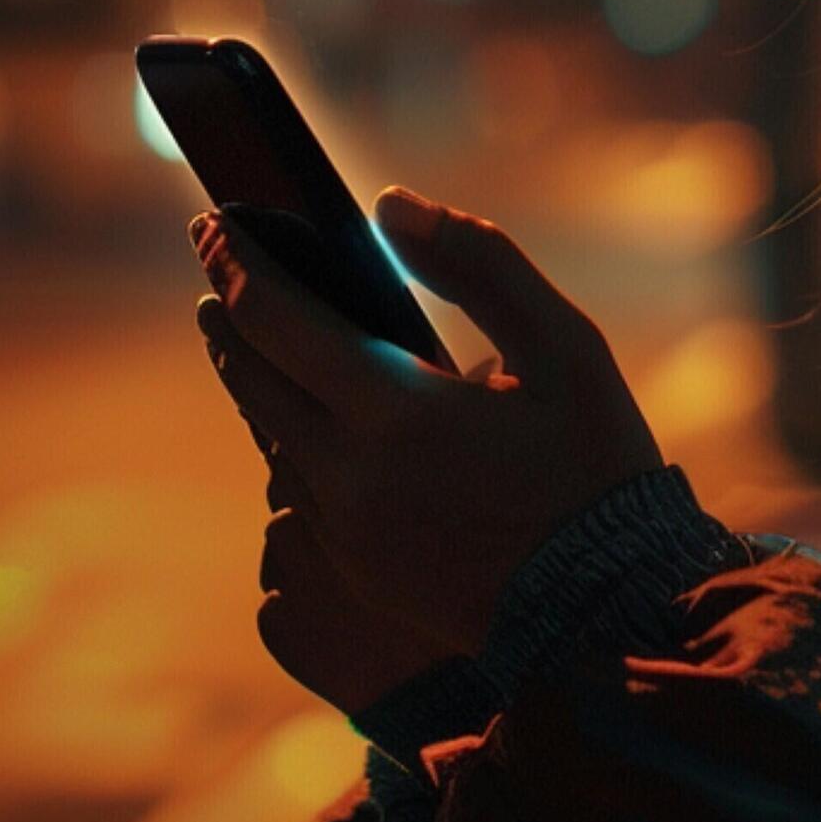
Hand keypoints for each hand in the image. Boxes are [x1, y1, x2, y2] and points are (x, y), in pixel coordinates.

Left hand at [190, 191, 666, 714]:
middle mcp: (348, 477)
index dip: (237, 263)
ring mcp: (345, 534)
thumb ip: (481, 264)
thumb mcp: (565, 348)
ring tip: (249, 333)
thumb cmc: (596, 470)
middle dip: (228, 313)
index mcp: (394, 412)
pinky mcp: (356, 571)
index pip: (276, 320)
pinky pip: (297, 491)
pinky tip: (308, 415)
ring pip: (270, 437)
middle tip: (213, 263)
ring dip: (254, 376)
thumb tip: (390, 207)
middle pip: (252, 379)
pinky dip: (291, 435)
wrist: (609, 614)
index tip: (212, 220)